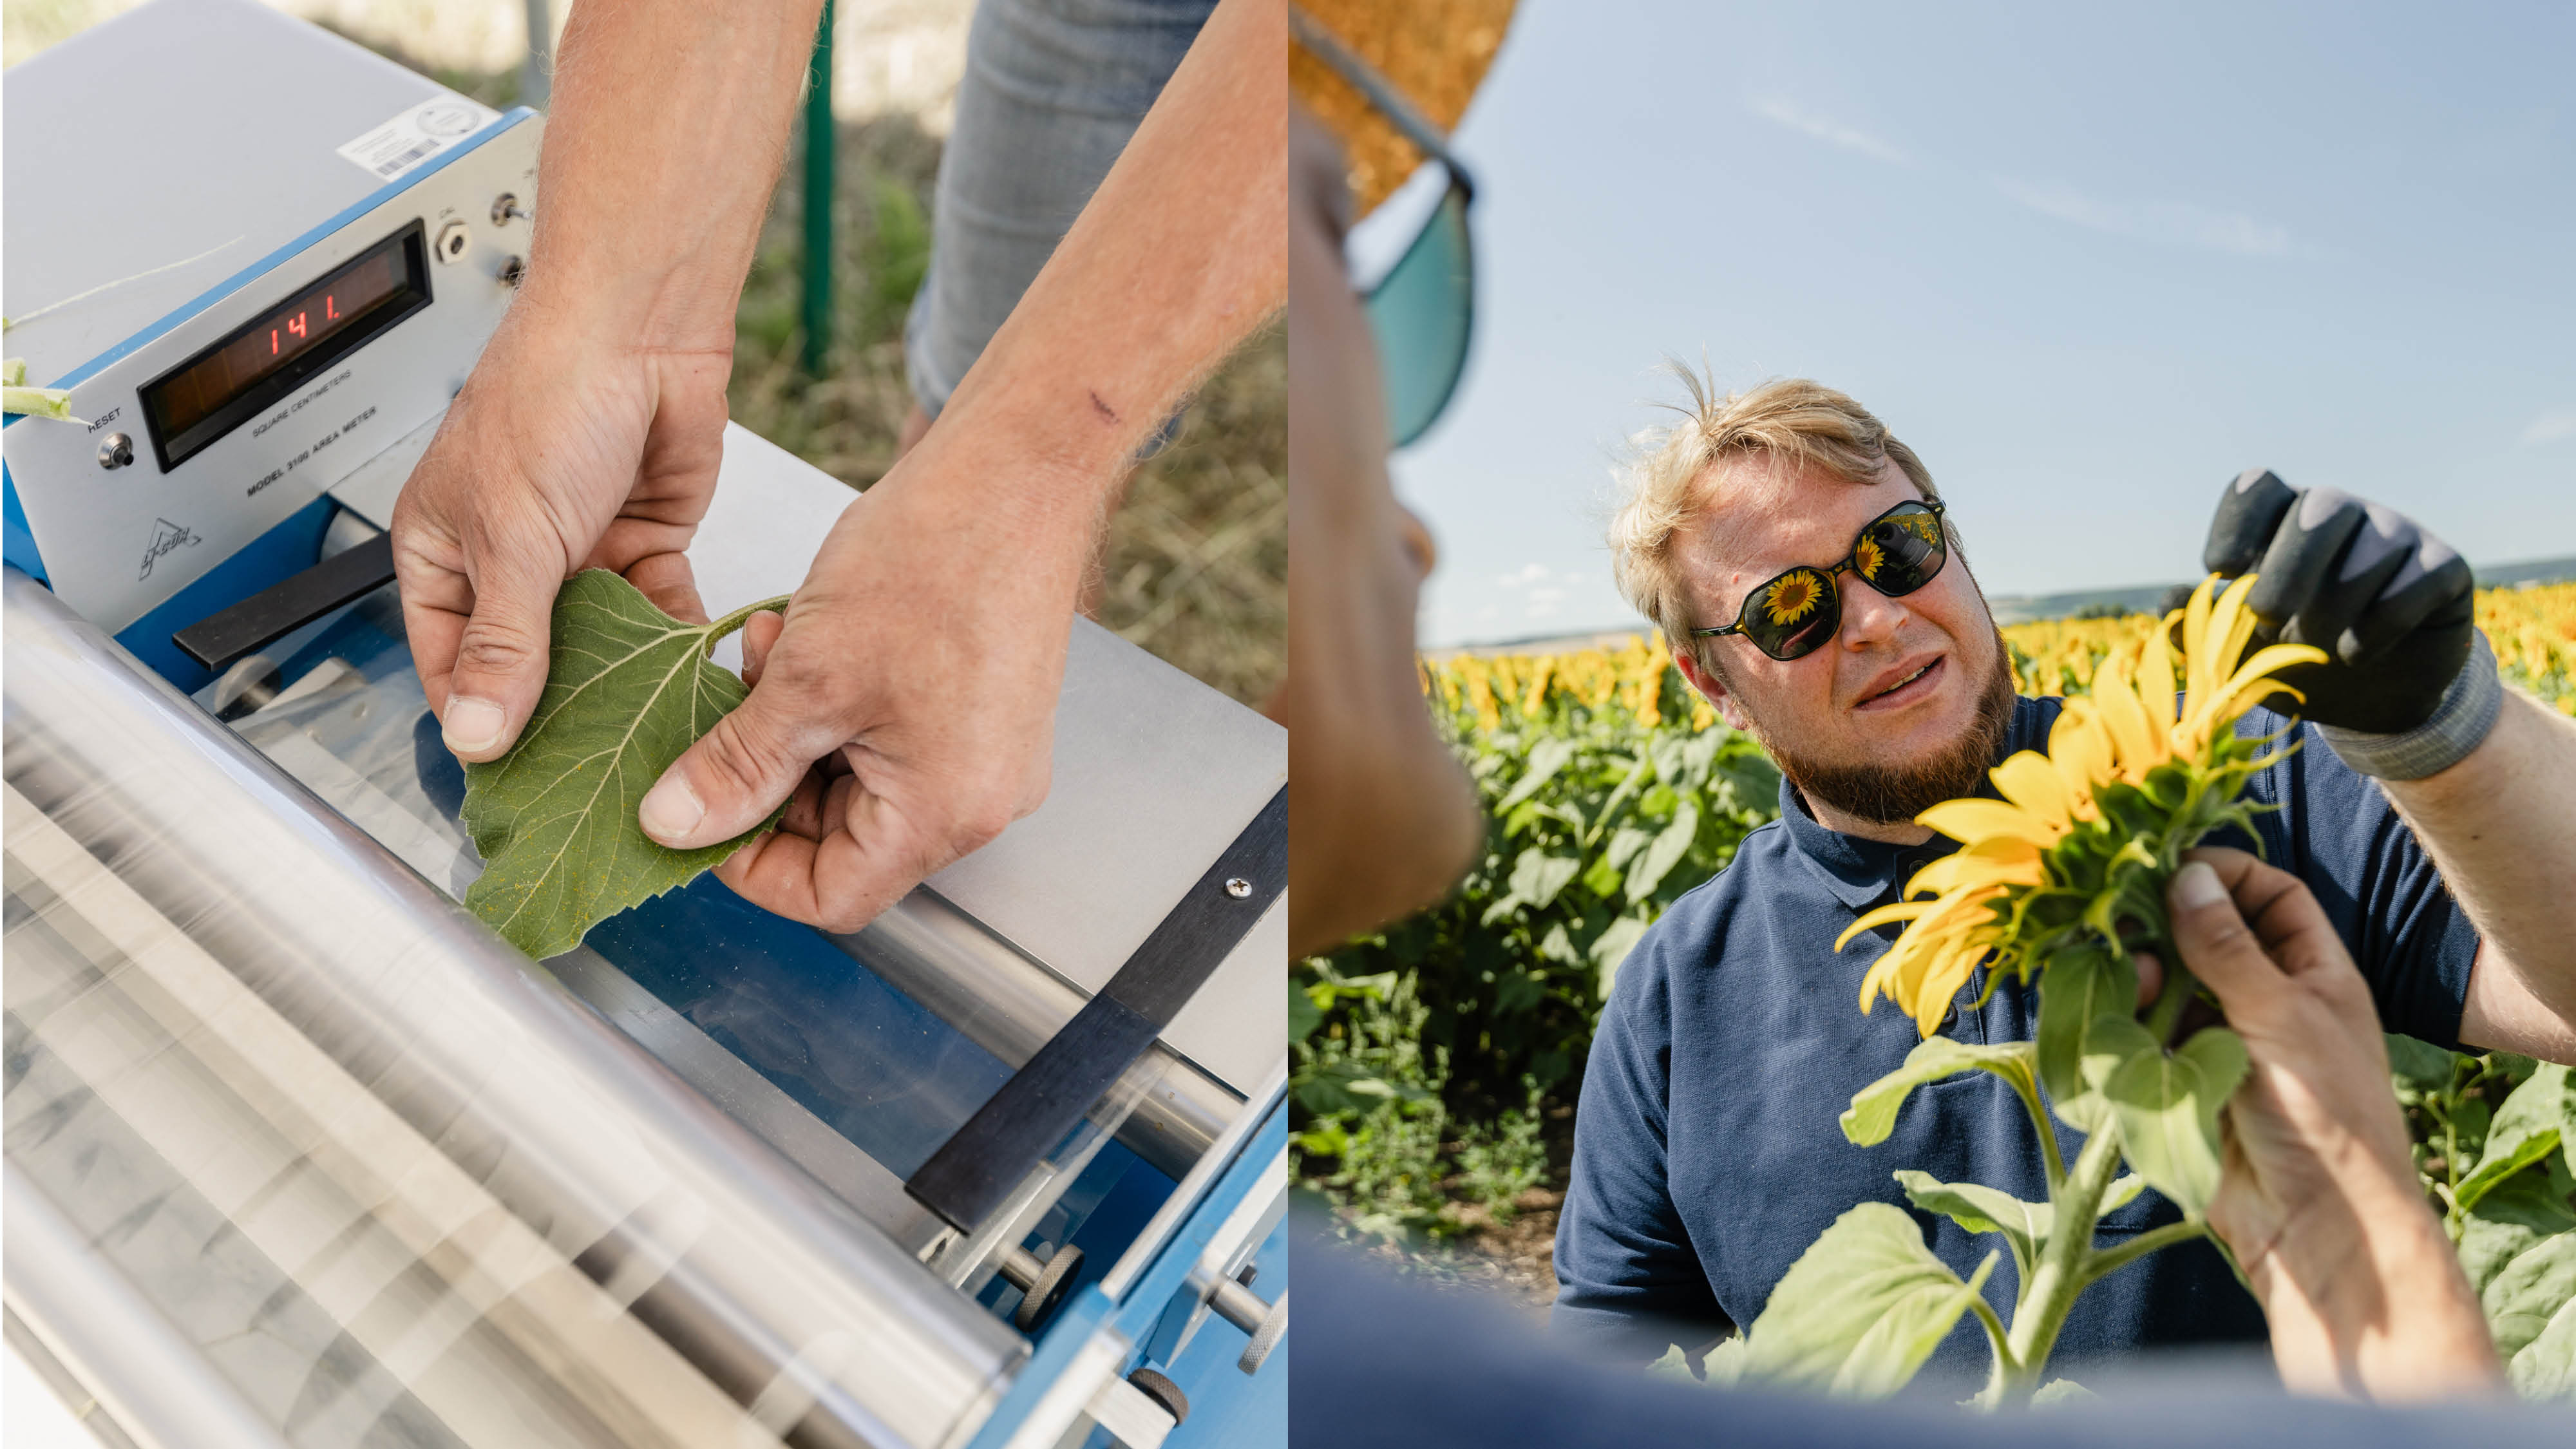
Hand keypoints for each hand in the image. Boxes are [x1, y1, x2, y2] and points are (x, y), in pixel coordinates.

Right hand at [393, 313, 730, 757]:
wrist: (640, 330)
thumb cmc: (549, 397)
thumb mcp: (513, 537)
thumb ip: (504, 642)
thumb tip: (475, 731)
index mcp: (444, 552)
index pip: (449, 664)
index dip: (477, 722)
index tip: (512, 782)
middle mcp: (510, 559)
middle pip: (529, 664)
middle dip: (559, 713)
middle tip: (592, 777)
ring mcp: (581, 554)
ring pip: (599, 646)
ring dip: (622, 684)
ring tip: (646, 740)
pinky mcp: (647, 544)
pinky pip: (656, 616)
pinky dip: (671, 646)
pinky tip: (688, 681)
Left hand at [632, 428, 1071, 932]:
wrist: (1019, 472)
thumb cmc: (940, 560)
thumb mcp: (811, 675)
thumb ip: (738, 764)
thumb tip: (674, 825)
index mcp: (946, 812)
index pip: (831, 898)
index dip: (749, 868)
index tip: (698, 816)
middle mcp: (979, 797)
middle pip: (844, 839)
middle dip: (769, 776)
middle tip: (729, 702)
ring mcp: (988, 753)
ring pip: (860, 781)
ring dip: (797, 728)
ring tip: (775, 648)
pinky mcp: (985, 709)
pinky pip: (893, 738)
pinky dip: (839, 702)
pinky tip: (814, 636)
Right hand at [2163, 847, 2502, 1399]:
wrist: (2317, 1226)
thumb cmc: (2326, 1115)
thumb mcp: (2281, 1014)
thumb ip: (2227, 946)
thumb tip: (2186, 876)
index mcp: (2314, 974)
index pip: (2270, 897)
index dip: (2225, 875)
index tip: (2168, 866)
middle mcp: (2270, 1001)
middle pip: (2208, 938)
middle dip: (2166, 926)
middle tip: (2126, 922)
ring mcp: (2227, 1043)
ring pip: (2171, 987)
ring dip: (2144, 977)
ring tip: (2129, 981)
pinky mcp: (2189, 1085)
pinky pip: (2149, 1039)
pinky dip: (2130, 1025)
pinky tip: (2118, 1019)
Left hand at [2202, 469, 2474, 733]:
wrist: (2371, 702)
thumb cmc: (2297, 661)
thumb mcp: (2240, 654)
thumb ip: (2201, 629)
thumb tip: (2168, 603)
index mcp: (2283, 525)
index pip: (2258, 487)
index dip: (2235, 521)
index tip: (2219, 572)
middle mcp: (2343, 516)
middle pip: (2319, 505)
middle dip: (2288, 565)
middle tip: (2267, 617)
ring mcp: (2396, 535)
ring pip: (2371, 545)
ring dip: (2335, 605)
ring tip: (2318, 648)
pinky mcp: (2445, 565)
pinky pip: (2416, 578)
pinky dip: (2380, 625)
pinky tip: (2358, 653)